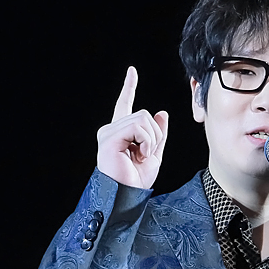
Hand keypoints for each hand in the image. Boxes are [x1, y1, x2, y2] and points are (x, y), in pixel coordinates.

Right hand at [96, 66, 168, 188]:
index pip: (125, 104)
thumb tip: (161, 113)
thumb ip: (157, 134)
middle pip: (143, 114)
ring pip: (143, 118)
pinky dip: (146, 141)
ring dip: (151, 140)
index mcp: (120, 133)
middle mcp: (111, 130)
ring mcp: (108, 133)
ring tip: (141, 156)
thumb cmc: (136, 182)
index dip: (129, 87)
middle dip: (155, 135)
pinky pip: (138, 127)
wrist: (126, 197)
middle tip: (147, 155)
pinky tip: (139, 155)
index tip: (132, 71)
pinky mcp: (109, 138)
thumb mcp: (154, 154)